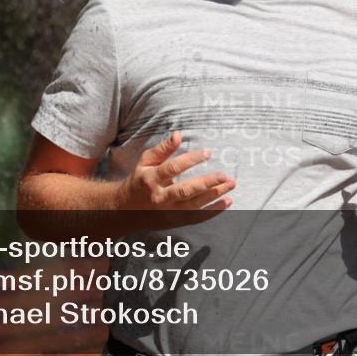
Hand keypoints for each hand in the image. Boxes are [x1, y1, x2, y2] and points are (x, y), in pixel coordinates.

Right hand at [116, 131, 235, 226]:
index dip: (191, 160)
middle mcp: (160, 198)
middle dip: (207, 183)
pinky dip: (214, 211)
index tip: (208, 152)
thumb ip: (162, 149)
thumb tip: (178, 134)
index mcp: (151, 180)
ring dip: (215, 195)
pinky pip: (198, 217)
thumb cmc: (139, 181)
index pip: (173, 168)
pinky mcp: (176, 221)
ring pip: (195, 205)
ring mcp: (169, 212)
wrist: (125, 211)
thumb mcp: (145, 162)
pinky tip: (227, 201)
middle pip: (186, 190)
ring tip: (231, 185)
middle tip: (225, 175)